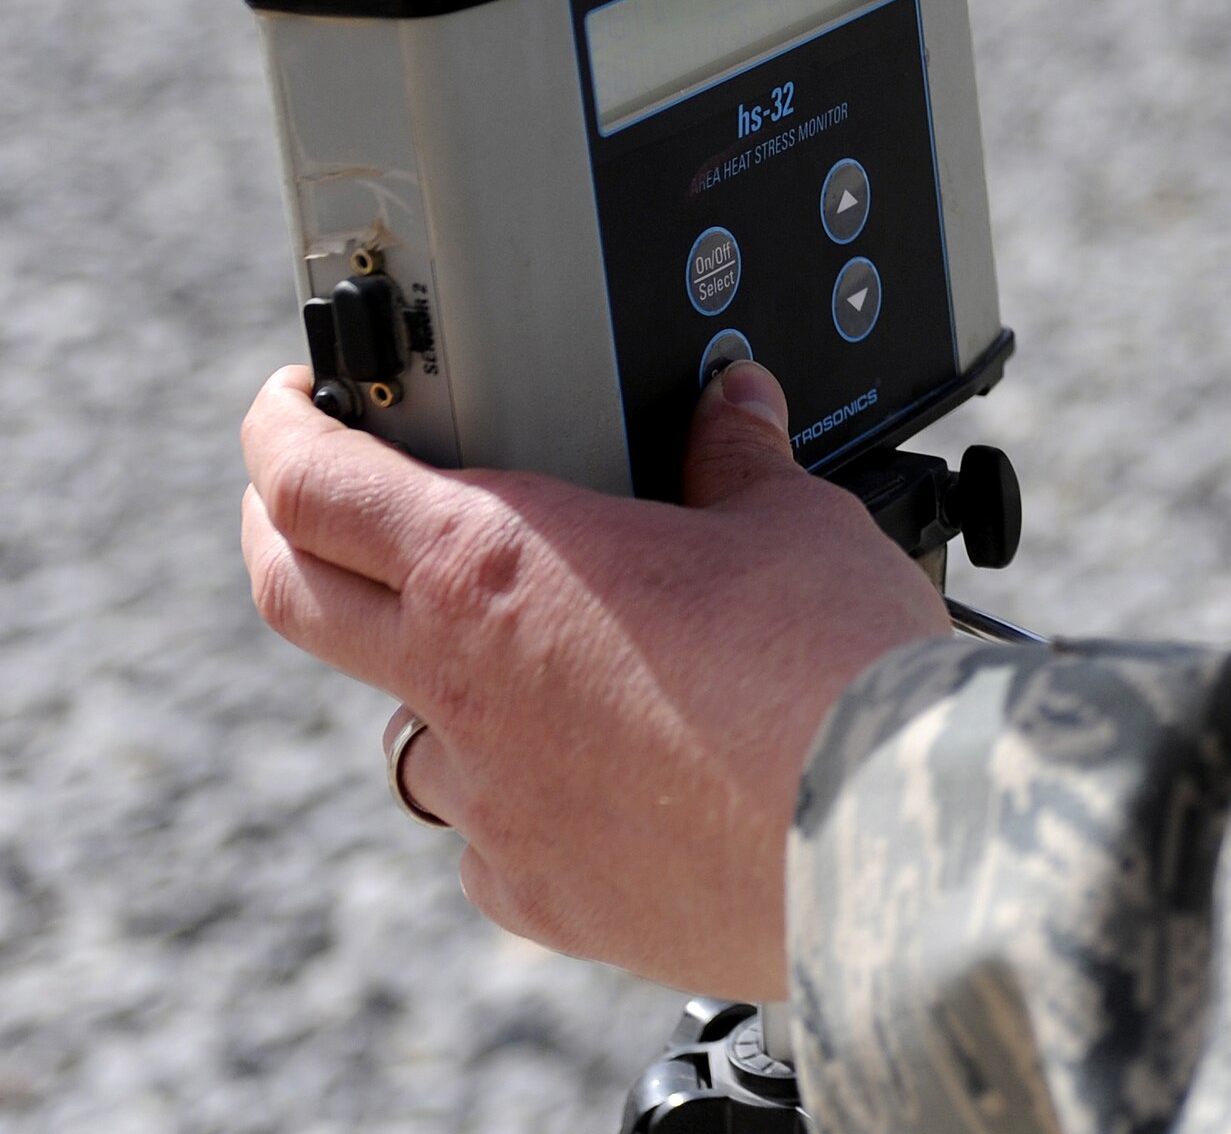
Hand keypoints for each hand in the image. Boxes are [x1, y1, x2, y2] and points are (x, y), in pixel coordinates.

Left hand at [240, 360, 949, 997]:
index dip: (276, 428)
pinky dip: (507, 787)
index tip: (287, 403)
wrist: (889, 840)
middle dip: (276, 529)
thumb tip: (736, 404)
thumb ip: (737, 455)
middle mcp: (461, 683)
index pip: (313, 479)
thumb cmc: (832, 664)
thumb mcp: (789, 519)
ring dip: (416, 674)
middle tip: (302, 493)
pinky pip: (484, 831)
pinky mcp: (540, 893)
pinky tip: (581, 769)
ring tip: (493, 646)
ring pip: (399, 724)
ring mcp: (492, 799)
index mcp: (495, 563)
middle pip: (291, 595)